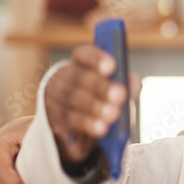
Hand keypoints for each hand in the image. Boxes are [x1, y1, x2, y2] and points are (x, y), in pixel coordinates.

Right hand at [45, 44, 126, 162]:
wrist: (79, 130)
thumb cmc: (101, 101)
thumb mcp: (115, 90)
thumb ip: (125, 84)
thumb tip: (134, 83)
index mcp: (80, 63)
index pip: (84, 54)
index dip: (97, 58)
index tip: (112, 67)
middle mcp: (63, 76)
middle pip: (78, 77)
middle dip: (100, 86)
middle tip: (119, 95)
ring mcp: (53, 96)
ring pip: (71, 98)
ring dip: (94, 106)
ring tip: (113, 114)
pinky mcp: (50, 117)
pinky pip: (67, 118)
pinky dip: (86, 123)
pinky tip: (101, 128)